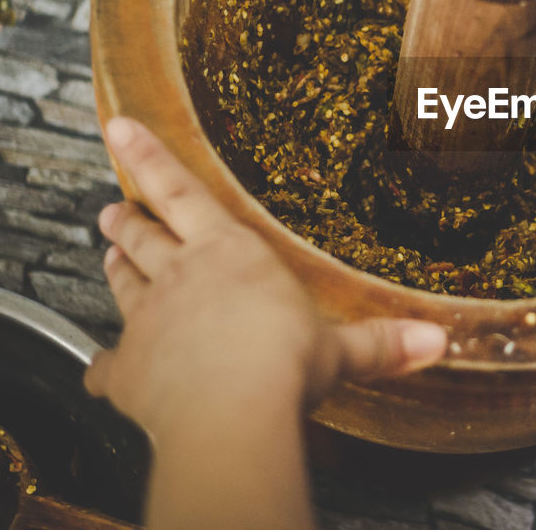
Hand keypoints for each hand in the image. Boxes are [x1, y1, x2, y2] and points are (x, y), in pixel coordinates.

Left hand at [85, 117, 447, 441]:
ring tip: (106, 255)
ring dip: (116, 267)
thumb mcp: (337, 350)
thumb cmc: (284, 365)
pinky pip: (108, 364)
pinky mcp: (128, 369)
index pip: (181, 191)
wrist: (230, 410)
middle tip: (111, 209)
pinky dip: (104, 367)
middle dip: (128, 219)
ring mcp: (148, 320)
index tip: (119, 125)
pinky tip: (99, 372)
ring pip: (125, 282)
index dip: (148, 156)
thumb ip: (380, 342)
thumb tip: (436, 340)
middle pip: (145, 236)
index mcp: (230, 252)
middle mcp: (181, 275)